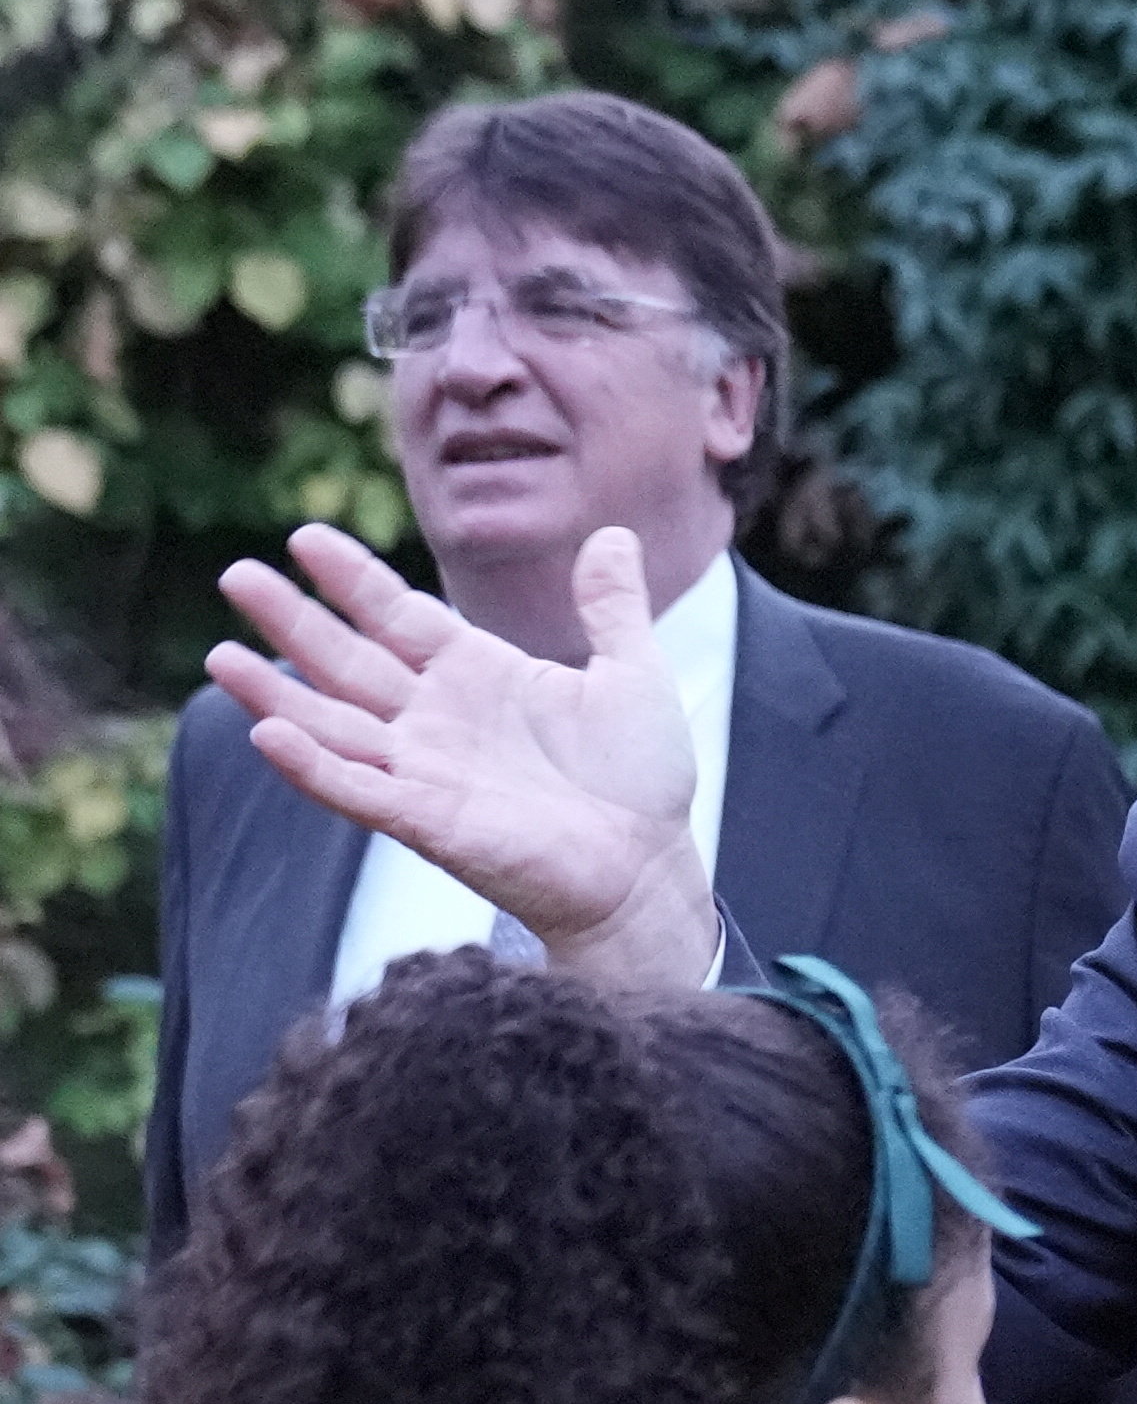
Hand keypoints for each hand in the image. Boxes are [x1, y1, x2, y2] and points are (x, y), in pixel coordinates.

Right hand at [205, 524, 717, 987]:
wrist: (649, 868)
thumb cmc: (640, 780)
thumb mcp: (633, 676)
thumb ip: (612, 609)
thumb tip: (614, 536)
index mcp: (477, 673)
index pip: (397, 613)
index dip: (352, 578)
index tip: (304, 537)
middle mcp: (438, 718)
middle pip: (348, 659)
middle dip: (293, 621)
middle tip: (237, 575)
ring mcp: (427, 770)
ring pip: (333, 724)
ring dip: (276, 695)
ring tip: (221, 656)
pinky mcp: (430, 821)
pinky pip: (358, 791)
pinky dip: (314, 766)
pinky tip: (270, 737)